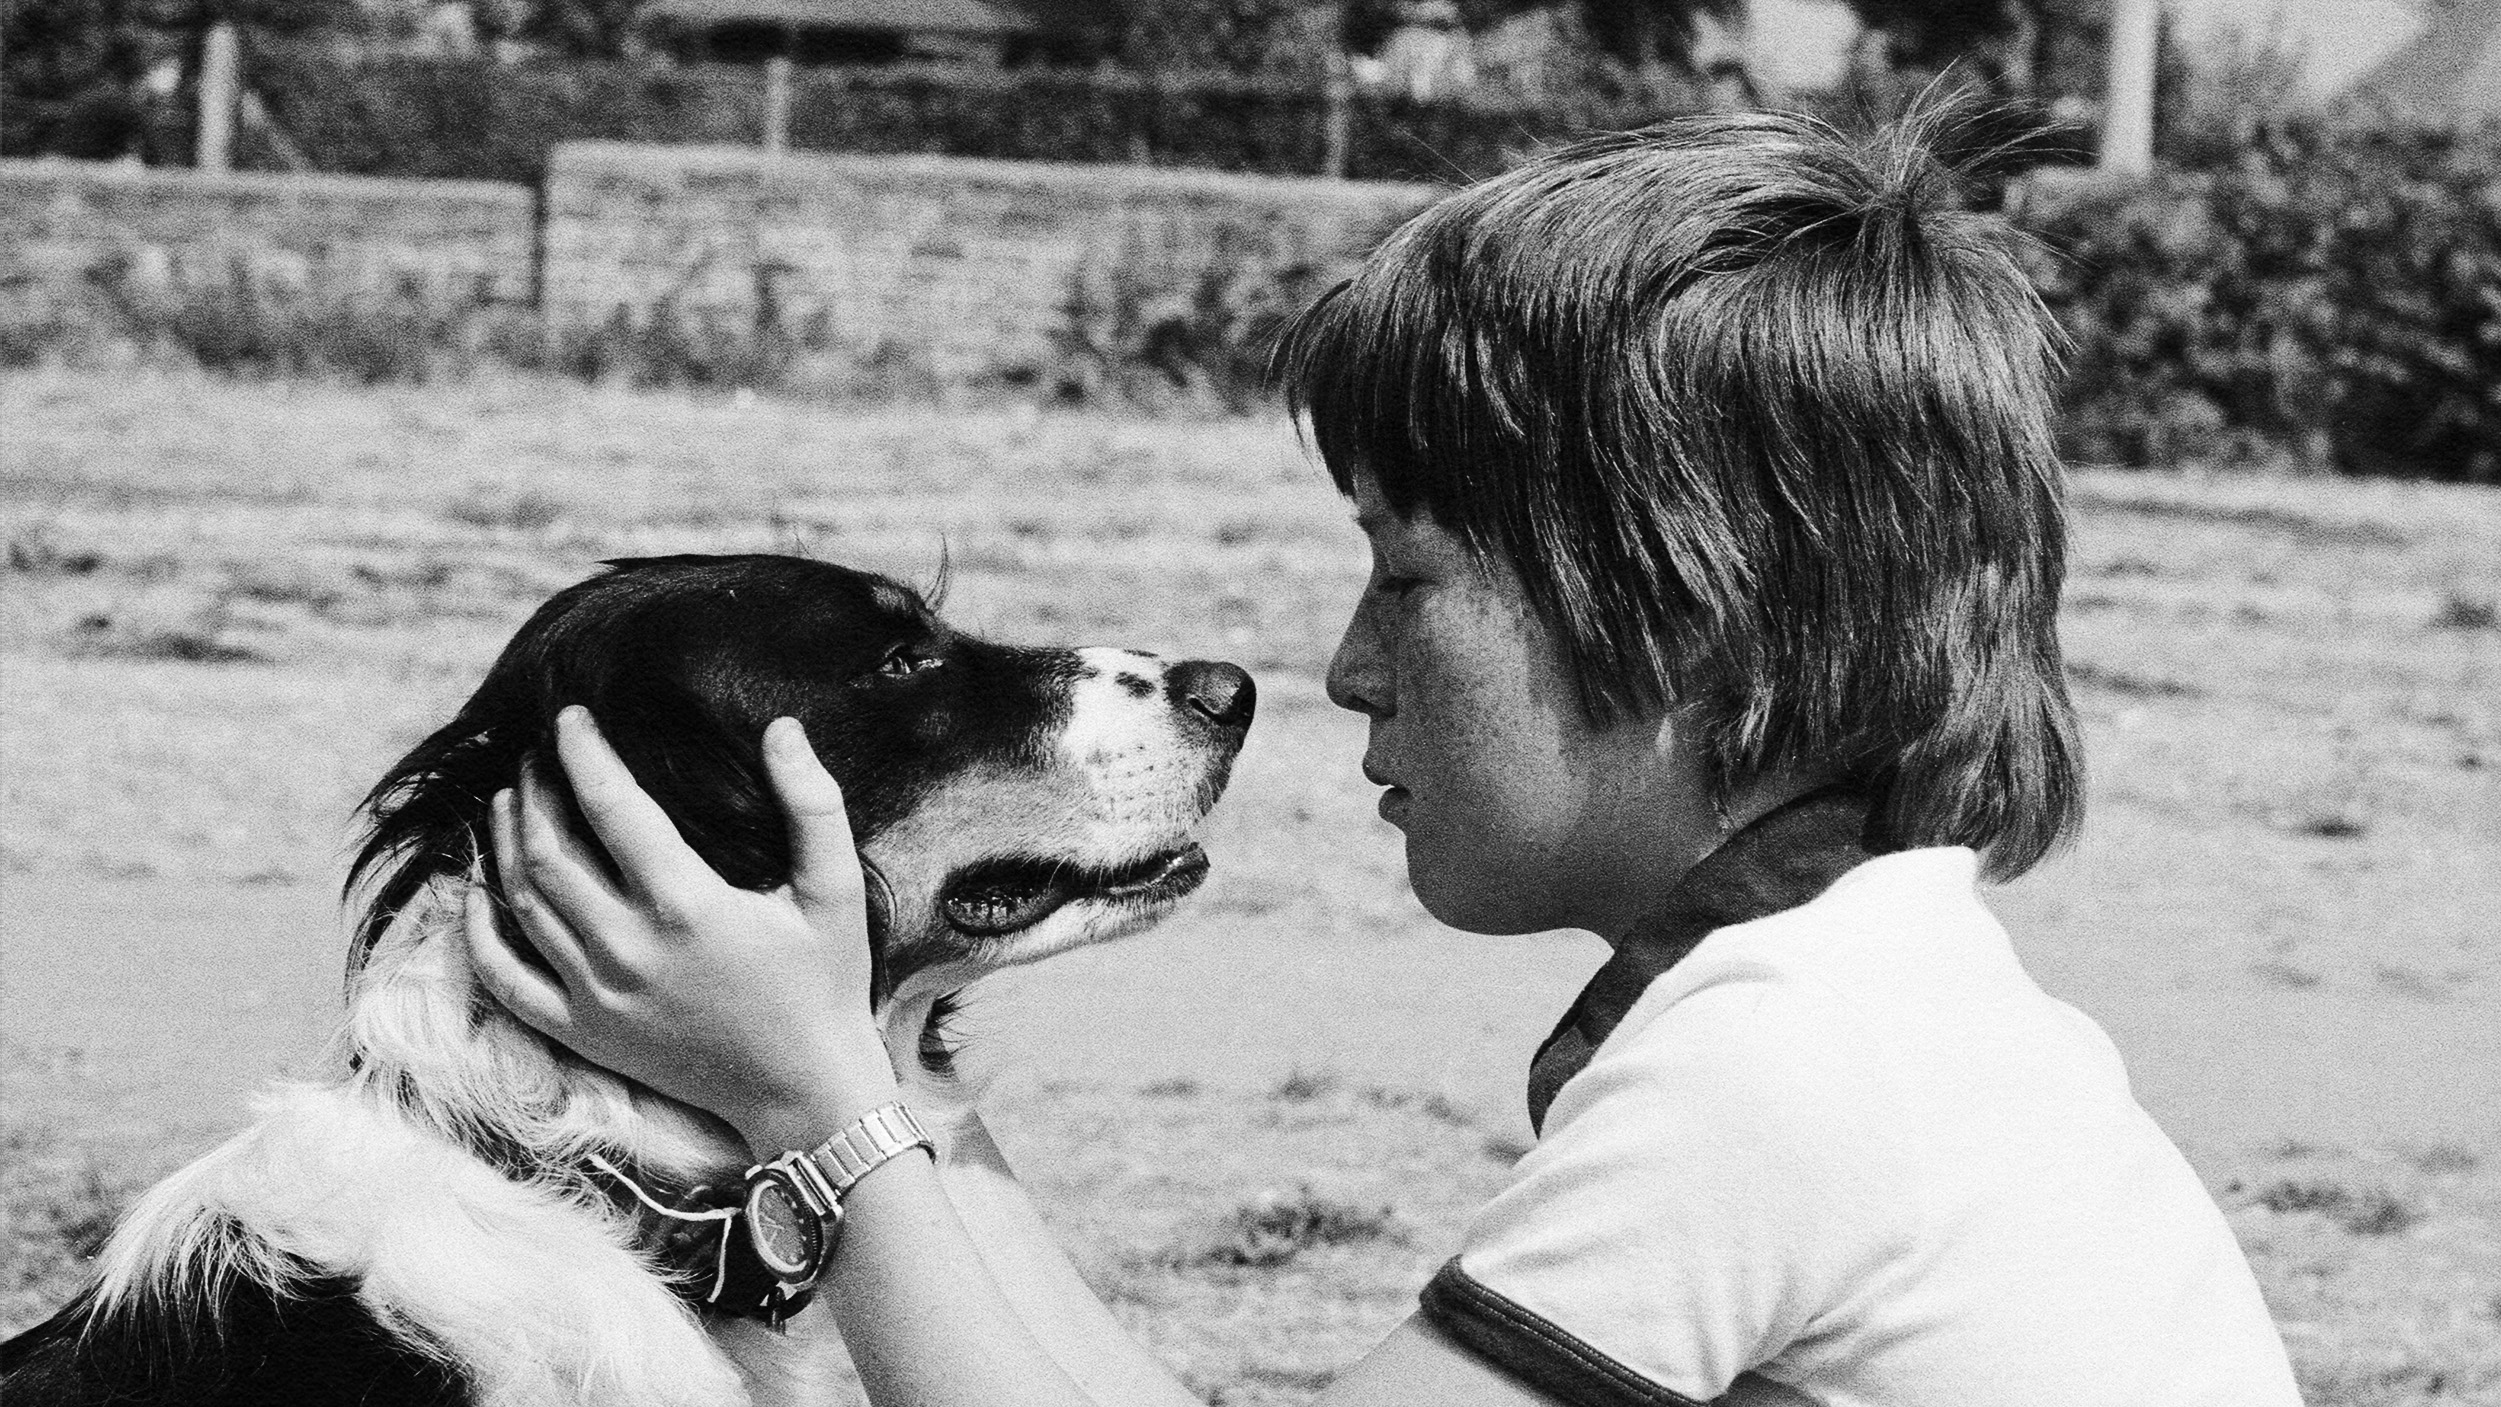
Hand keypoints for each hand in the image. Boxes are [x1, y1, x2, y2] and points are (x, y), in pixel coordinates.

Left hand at [463, 706, 898, 1150]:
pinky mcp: (583, 1033)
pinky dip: (482, 930)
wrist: (804, 1091)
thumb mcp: (837, 889)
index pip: (610, 804)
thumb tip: (782, 727)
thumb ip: (814, 804)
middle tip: (537, 756)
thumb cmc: (825, 984)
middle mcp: (628, 948)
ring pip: (523, 902)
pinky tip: (481, 892)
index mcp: (686, 904)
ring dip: (506, 842)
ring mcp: (597, 995)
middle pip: (549, 849)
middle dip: (534, 790)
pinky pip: (506, 977)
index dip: (582, 752)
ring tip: (508, 802)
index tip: (570, 716)